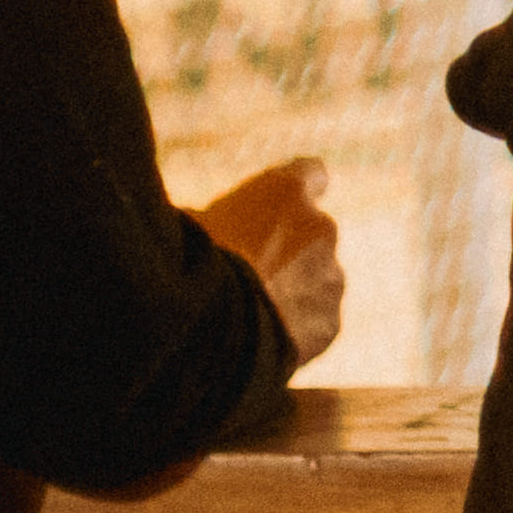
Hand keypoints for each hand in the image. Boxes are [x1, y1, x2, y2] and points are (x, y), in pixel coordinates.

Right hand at [195, 158, 348, 367]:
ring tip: (247, 314)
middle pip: (311, 233)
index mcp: (286, 191)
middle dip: (286, 249)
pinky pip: (315, 321)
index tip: (277, 208)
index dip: (290, 194)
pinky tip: (258, 339)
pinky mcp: (329, 322)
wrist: (204, 331)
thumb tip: (195, 224)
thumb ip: (209, 217)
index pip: (309, 173)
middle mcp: (320, 227)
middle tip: (244, 274)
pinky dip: (295, 329)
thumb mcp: (183, 226)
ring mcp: (330, 277)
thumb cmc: (182, 267)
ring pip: (316, 279)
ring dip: (293, 290)